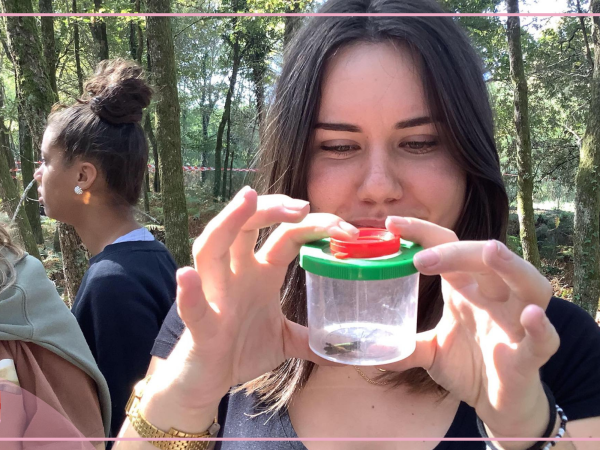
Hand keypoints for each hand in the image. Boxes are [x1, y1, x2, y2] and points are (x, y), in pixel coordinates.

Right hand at [163, 187, 357, 410]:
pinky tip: (188, 275)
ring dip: (228, 222)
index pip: (285, 236)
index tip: (345, 229)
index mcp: (260, 273)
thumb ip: (312, 338)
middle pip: (247, 227)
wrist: (208, 380)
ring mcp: (216, 296)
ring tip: (248, 199)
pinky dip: (190, 292)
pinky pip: (192, 307)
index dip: (313, 226)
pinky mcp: (201, 327)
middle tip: (303, 206)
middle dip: (272, 209)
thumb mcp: (285, 340)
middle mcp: (236, 275)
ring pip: (212, 248)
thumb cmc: (241, 350)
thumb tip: (347, 348)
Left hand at [383, 216, 558, 441]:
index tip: (391, 223)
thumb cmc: (469, 365)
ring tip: (491, 251)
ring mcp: (516, 323)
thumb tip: (370, 348)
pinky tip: (529, 315)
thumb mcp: (431, 351)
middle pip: (485, 260)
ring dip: (511, 267)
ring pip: (528, 284)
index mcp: (467, 288)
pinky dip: (540, 326)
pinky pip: (544, 338)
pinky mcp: (530, 355)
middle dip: (457, 252)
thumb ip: (405, 345)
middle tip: (421, 257)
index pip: (448, 247)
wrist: (497, 402)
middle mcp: (494, 297)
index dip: (422, 232)